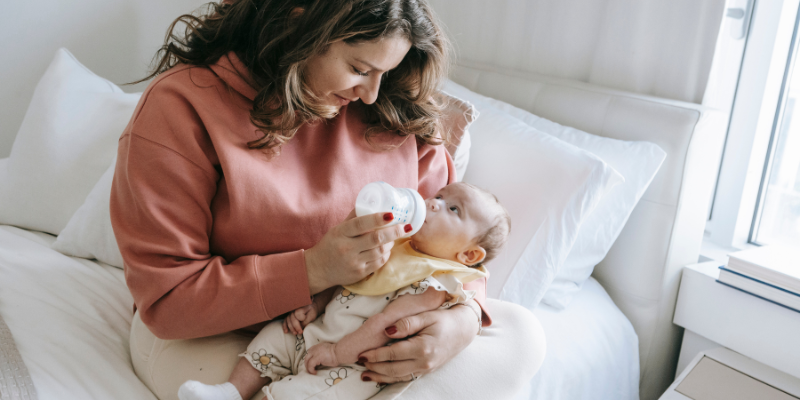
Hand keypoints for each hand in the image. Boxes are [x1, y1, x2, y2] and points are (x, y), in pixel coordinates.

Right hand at [282, 303, 318, 334]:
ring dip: (291, 328)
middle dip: (296, 327)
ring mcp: (290, 312)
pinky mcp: (289, 316)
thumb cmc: (312, 311)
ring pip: (288, 321)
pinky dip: (285, 326)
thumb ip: (306, 321)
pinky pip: (285, 321)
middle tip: (300, 332)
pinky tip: (286, 331)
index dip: (301, 319)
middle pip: (292, 319)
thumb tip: (301, 327)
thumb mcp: (312, 315)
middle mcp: (294, 309)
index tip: (306, 321)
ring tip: (295, 333)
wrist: (310, 308)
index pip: (298, 314)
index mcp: (300, 307)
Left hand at [304, 342, 338, 374]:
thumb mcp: (327, 352)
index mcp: (317, 347)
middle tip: (310, 370)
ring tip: (312, 372)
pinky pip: (310, 365)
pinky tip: (315, 372)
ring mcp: (315, 353)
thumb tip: (321, 362)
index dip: (309, 359)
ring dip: (308, 368)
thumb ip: (322, 354)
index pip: (309, 352)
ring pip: (307, 361)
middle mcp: (315, 349)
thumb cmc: (336, 353)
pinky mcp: (316, 358)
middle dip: (307, 364)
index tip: (311, 364)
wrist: (339, 352)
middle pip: (306, 357)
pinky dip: (311, 370)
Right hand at [305, 210, 407, 293]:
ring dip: (391, 242)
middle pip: (376, 239)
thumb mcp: (338, 229)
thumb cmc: (331, 244)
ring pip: (380, 251)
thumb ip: (354, 218)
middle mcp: (347, 248)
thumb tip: (372, 203)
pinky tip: (387, 248)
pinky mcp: (359, 274)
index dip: (377, 219)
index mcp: (341, 233)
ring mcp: (354, 262)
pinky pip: (379, 263)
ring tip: (395, 236)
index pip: (360, 224)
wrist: (318, 270)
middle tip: (405, 226)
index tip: (391, 214)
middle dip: (394, 232)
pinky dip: (386, 254)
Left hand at [356, 304, 478, 383]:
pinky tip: (381, 377)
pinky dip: (391, 379)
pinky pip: (406, 377)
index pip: (393, 354)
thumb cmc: (444, 319)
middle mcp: (424, 362)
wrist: (463, 329)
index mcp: (422, 348)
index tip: (361, 353)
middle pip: (393, 369)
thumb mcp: (426, 316)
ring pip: (398, 377)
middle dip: (374, 367)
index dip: (375, 355)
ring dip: (380, 377)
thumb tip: (387, 332)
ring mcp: (426, 369)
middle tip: (360, 362)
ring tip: (365, 374)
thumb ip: (406, 324)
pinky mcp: (426, 371)